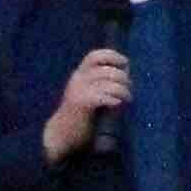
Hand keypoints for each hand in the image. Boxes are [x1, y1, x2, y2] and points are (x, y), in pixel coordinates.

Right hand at [43, 48, 132, 162]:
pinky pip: (102, 96)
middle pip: (108, 70)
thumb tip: (126, 73)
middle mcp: (78, 79)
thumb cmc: (82, 114)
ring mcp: (78, 90)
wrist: (62, 134)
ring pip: (109, 83)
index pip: (95, 56)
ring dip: (123, 90)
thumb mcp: (91, 92)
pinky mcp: (80, 103)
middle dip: (123, 78)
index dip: (113, 56)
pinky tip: (116, 104)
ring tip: (127, 99)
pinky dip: (113, 99)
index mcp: (80, 74)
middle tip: (129, 89)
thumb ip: (103, 82)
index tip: (125, 63)